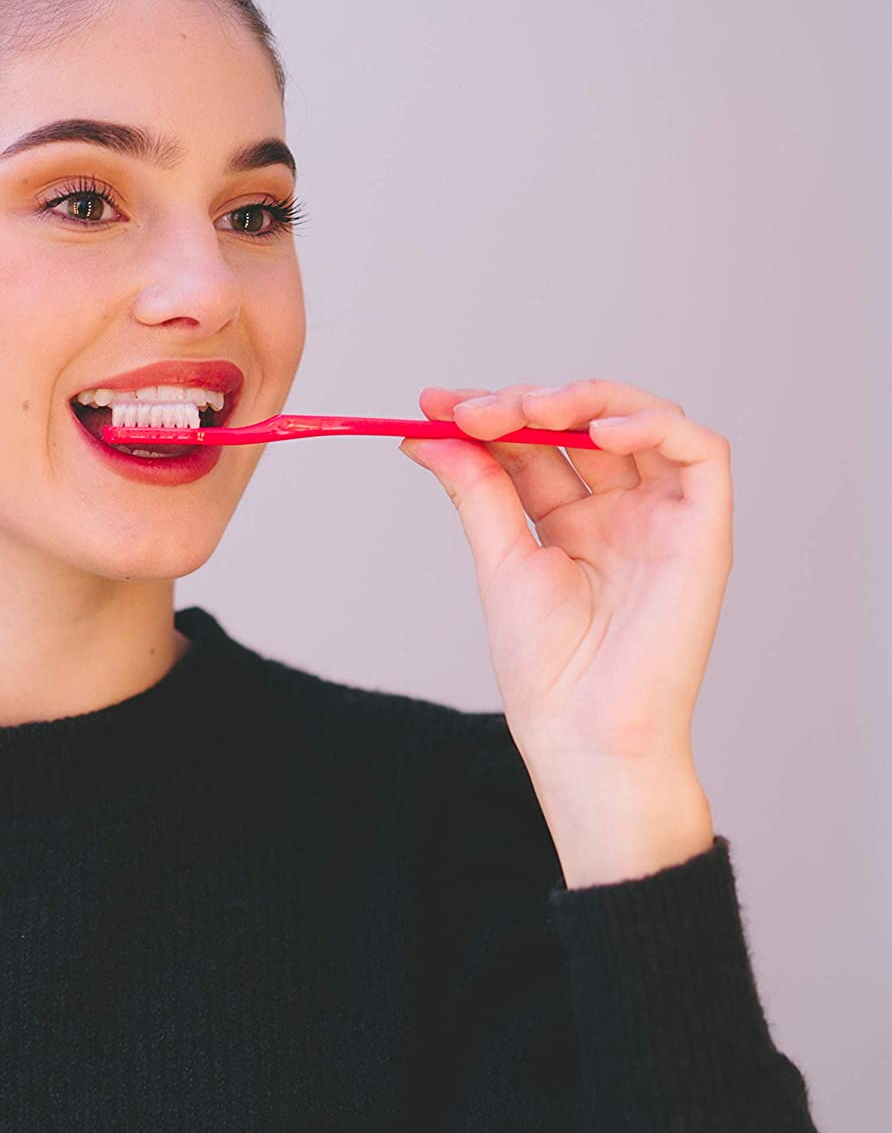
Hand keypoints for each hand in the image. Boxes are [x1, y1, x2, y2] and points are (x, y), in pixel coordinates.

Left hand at [399, 378, 731, 875]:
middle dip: (522, 403)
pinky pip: (701, 452)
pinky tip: (597, 431)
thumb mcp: (501, 562)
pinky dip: (654, 424)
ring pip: (641, 420)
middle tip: (468, 410)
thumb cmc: (547, 669)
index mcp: (572, 522)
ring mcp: (664, 517)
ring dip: (582, 399)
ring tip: (527, 410)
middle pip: (580, 424)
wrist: (583, 733)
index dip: (488, 414)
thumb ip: (476, 491)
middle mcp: (621, 511)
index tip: (432, 405)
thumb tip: (428, 434)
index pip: (533, 444)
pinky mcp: (704, 530)